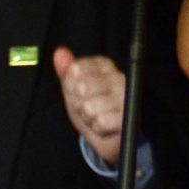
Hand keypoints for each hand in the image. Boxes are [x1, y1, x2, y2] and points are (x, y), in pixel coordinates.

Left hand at [53, 47, 126, 166]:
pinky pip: (100, 122)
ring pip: (89, 107)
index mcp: (104, 66)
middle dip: (78, 104)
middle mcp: (118, 76)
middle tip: (88, 109)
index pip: (75, 69)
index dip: (70, 87)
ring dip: (87, 118)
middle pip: (81, 87)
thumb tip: (59, 51)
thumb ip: (67, 72)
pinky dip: (97, 128)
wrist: (111, 137)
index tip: (78, 94)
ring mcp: (126, 95)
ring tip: (96, 118)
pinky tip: (103, 127)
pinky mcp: (129, 115)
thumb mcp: (75, 91)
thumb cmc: (93, 109)